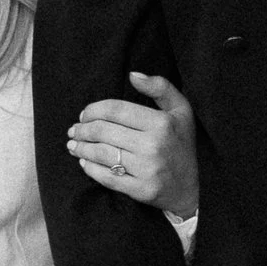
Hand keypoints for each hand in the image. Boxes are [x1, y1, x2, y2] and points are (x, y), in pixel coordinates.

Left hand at [68, 73, 197, 217]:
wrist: (193, 188)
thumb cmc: (182, 144)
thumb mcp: (181, 110)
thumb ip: (160, 87)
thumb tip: (132, 75)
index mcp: (161, 123)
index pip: (115, 110)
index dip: (93, 110)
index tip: (84, 114)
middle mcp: (153, 146)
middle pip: (104, 131)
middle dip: (83, 129)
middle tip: (74, 130)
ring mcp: (147, 170)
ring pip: (101, 153)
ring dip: (81, 148)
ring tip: (74, 145)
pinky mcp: (140, 190)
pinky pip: (106, 177)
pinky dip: (90, 168)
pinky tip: (84, 161)